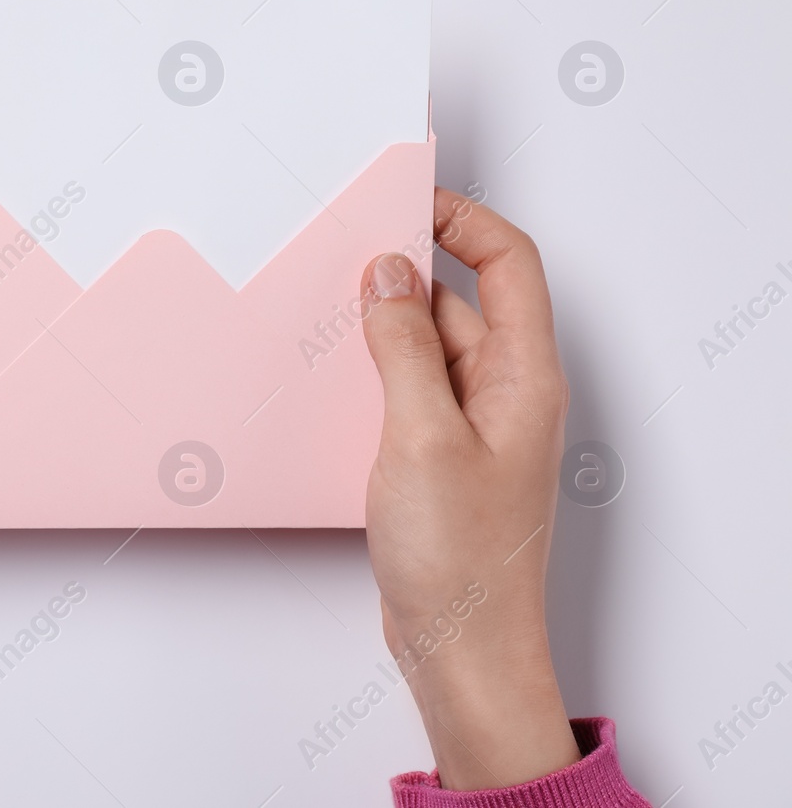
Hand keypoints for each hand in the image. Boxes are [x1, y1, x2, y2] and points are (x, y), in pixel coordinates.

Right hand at [360, 188, 580, 789]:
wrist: (460, 646)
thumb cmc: (460, 558)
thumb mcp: (421, 436)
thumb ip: (404, 346)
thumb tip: (389, 273)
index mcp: (523, 376)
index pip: (507, 264)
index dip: (462, 220)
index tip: (404, 201)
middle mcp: (505, 392)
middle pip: (463, 298)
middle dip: (406, 269)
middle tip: (344, 249)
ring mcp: (473, 424)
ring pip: (428, 344)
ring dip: (383, 324)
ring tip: (326, 309)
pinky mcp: (440, 455)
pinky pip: (408, 388)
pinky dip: (373, 370)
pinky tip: (330, 377)